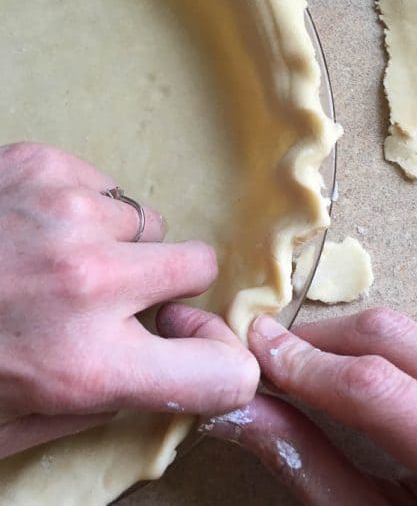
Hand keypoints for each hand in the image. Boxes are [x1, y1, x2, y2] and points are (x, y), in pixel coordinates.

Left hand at [0, 143, 258, 457]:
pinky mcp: (42, 165)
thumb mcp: (13, 425)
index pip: (222, 371)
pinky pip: (103, 187)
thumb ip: (101, 404)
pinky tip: (29, 226)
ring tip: (51, 258)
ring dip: (113, 243)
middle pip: (200, 266)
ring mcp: (68, 215)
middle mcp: (89, 284)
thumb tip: (165, 374)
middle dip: (166, 283)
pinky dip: (79, 208)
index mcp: (85, 365)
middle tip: (118, 294)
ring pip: (144, 221)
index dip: (221, 362)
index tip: (200, 352)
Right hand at [203, 309, 416, 504]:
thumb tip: (246, 410)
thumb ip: (315, 469)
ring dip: (360, 346)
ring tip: (320, 372)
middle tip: (276, 353)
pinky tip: (378, 380)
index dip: (305, 362)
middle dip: (324, 339)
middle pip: (398, 337)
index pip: (378, 388)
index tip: (257, 346)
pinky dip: (403, 356)